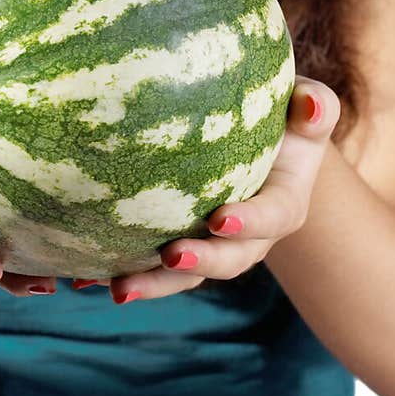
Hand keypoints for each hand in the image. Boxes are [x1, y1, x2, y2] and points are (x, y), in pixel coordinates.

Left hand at [81, 77, 340, 303]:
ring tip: (117, 289)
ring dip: (153, 285)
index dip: (248, 223)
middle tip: (170, 257)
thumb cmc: (285, 118)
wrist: (265, 147)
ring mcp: (213, 248)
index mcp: (284, 205)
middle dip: (200, 263)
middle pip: (229, 261)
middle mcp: (250, 238)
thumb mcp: (305, 108)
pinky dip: (118, 273)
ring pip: (184, 277)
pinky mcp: (181, 249)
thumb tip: (311, 106)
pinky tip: (80, 279)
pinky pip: (151, 268)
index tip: (218, 219)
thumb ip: (314, 106)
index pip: (271, 217)